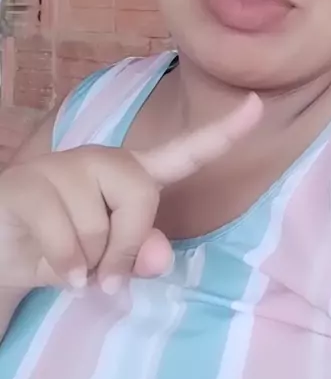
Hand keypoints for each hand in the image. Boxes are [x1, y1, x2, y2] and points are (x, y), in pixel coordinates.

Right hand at [0, 93, 262, 294]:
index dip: (222, 133)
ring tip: (68, 261)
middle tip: (103, 273)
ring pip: (97, 227)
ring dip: (85, 265)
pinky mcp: (27, 184)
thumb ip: (139, 256)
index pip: (183, 154)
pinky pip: (65, 238)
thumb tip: (156, 256)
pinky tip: (57, 273)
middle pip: (141, 196)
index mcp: (131, 175)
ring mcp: (62, 167)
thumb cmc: (64, 250)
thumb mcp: (108, 262)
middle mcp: (101, 161)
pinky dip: (65, 269)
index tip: (257, 105)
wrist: (2, 247)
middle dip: (124, 246)